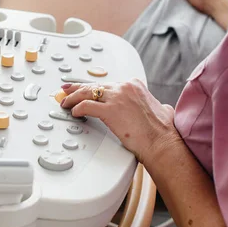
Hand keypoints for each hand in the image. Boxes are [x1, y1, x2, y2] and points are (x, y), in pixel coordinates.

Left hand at [60, 80, 180, 161]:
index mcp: (135, 85)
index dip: (94, 88)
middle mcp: (124, 88)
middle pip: (94, 86)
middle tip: (66, 90)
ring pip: (87, 93)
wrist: (161, 142)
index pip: (107, 84)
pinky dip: (77, 109)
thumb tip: (161, 108)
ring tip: (65, 103)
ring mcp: (116, 98)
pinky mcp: (110, 110)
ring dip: (73, 98)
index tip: (86, 89)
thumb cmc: (162, 131)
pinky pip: (86, 106)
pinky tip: (73, 113)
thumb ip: (157, 105)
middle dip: (77, 88)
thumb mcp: (163, 110)